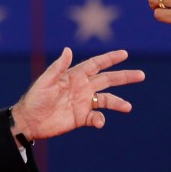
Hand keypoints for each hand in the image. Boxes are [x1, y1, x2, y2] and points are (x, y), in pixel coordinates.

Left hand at [10, 48, 143, 140]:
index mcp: (75, 75)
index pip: (96, 64)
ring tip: (128, 107)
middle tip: (141, 75)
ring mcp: (83, 102)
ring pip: (106, 99)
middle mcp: (83, 87)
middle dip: (124, 77)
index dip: (110, 58)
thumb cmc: (35, 98)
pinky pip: (96, 117)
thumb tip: (68, 49)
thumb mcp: (46, 81)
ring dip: (118, 102)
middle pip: (108, 79)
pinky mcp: (81, 118)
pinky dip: (100, 119)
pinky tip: (100, 122)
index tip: (124, 54)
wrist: (29, 121)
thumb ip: (58, 67)